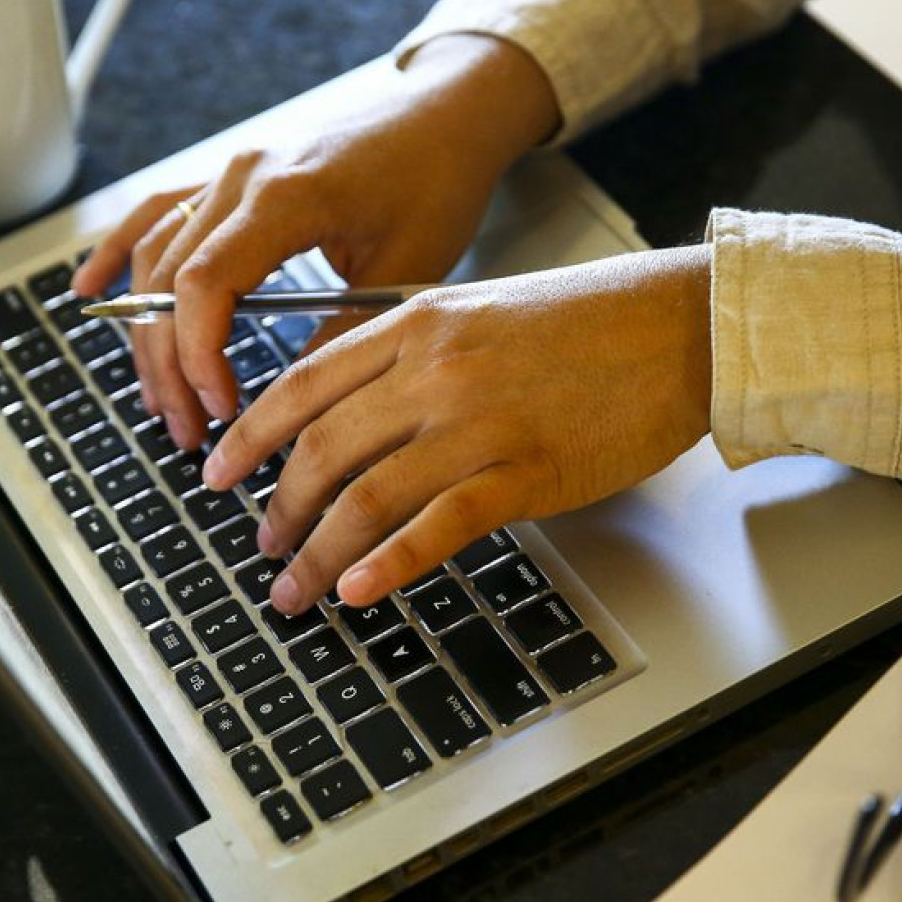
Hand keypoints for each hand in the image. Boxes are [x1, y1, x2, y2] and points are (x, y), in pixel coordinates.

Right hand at [70, 35, 559, 449]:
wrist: (448, 115)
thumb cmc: (438, 181)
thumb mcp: (406, 270)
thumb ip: (342, 334)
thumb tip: (295, 405)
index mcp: (285, 197)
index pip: (206, 285)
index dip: (198, 355)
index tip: (220, 409)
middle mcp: (243, 177)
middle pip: (170, 280)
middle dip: (170, 365)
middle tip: (190, 430)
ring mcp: (230, 172)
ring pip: (156, 256)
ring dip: (150, 334)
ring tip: (163, 400)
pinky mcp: (231, 176)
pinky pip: (158, 213)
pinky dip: (119, 253)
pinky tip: (89, 292)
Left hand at [201, 245, 714, 614]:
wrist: (682, 326)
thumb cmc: (593, 321)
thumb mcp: (483, 311)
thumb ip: (416, 353)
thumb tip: (358, 414)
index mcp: (418, 322)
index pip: (305, 384)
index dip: (250, 435)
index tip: (219, 470)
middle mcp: (436, 369)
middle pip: (323, 447)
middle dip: (278, 507)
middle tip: (261, 545)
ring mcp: (479, 422)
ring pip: (367, 495)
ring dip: (318, 552)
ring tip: (295, 589)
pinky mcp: (527, 472)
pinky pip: (439, 525)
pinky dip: (389, 563)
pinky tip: (358, 591)